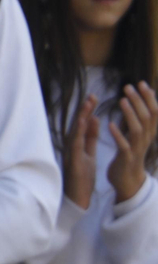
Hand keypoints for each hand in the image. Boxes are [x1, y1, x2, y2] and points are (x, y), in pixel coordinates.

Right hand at [63, 94, 98, 210]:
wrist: (78, 199)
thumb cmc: (82, 178)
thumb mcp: (89, 154)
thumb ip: (91, 137)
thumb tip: (94, 119)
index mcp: (78, 145)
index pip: (83, 125)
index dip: (88, 111)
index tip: (94, 98)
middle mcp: (72, 147)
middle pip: (78, 125)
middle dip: (85, 110)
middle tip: (92, 95)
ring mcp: (71, 153)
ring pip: (75, 131)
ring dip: (81, 117)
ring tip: (87, 104)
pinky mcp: (73, 160)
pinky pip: (75, 143)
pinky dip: (78, 131)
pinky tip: (82, 121)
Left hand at [109, 82, 157, 202]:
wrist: (127, 180)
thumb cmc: (129, 154)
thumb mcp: (137, 136)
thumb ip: (138, 120)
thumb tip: (139, 100)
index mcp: (148, 133)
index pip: (154, 112)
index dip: (150, 98)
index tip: (142, 83)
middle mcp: (145, 139)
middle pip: (147, 117)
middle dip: (139, 101)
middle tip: (127, 86)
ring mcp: (136, 149)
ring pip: (137, 129)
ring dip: (130, 114)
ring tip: (121, 101)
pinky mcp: (126, 158)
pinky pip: (124, 146)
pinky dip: (118, 135)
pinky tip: (110, 124)